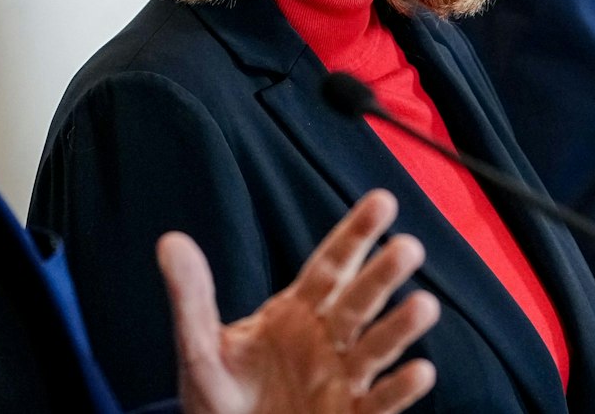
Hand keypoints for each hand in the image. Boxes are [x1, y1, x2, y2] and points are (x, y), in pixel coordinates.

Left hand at [169, 189, 439, 413]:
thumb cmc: (220, 396)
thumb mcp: (199, 347)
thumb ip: (191, 297)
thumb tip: (170, 241)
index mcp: (297, 312)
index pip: (330, 265)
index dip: (356, 234)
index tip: (383, 201)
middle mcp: (328, 339)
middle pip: (359, 300)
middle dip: (383, 275)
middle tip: (408, 247)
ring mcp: (342, 378)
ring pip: (376, 347)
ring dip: (400, 327)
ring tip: (424, 306)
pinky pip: (380, 403)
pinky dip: (399, 389)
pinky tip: (420, 371)